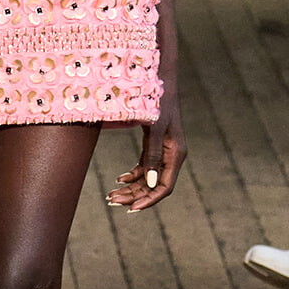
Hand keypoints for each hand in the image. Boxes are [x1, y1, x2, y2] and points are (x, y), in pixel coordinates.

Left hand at [106, 86, 186, 212]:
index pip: (164, 187)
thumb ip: (153, 155)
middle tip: (112, 201)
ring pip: (148, 178)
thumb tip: (151, 184)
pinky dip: (133, 175)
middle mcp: (172, 156)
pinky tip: (119, 179)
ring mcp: (163, 151)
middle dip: (134, 196)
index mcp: (176, 154)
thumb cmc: (158, 101)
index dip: (149, 200)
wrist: (158, 79)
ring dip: (131, 188)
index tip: (132, 209)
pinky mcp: (154, 145)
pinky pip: (144, 167)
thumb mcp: (155, 128)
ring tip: (111, 195)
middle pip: (154, 185)